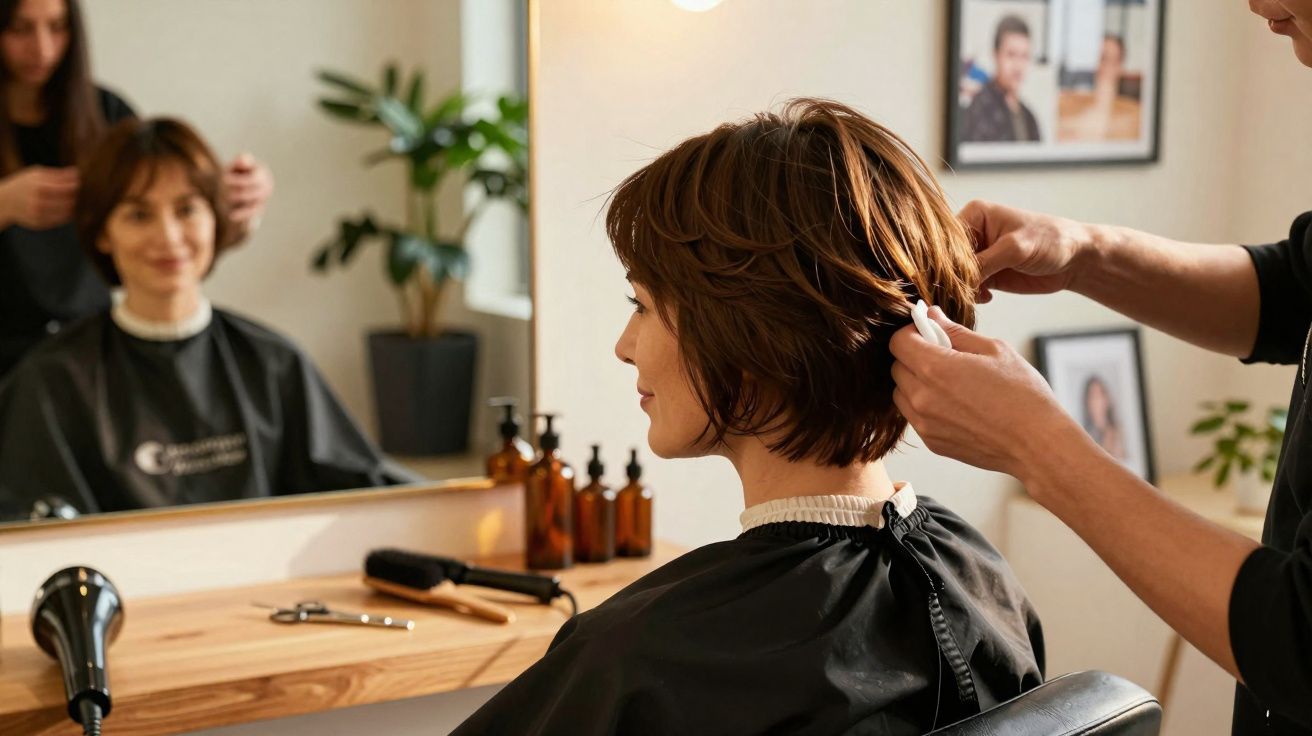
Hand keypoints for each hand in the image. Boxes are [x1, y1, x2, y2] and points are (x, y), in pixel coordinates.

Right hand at [0, 166, 78, 229]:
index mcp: (39, 186)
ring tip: (68, 200)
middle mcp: (38, 201)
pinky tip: (61, 209)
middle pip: (68, 200)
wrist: (4, 201)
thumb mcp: (36, 174)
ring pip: (67, 212)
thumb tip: (77, 172)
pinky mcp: (39, 223)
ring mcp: (38, 214)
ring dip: (71, 205)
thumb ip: (57, 174)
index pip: (66, 187)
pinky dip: (65, 214)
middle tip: (73, 192)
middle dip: (74, 195)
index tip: (77, 183)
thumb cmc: (24, 184)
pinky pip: (60, 220)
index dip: (75, 185)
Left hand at [224, 153, 272, 230]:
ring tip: (226, 198)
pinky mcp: (259, 208)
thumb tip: (242, 158)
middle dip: (239, 192)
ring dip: (239, 201)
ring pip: (254, 203)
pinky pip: (252, 213)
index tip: (224, 180)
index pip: (254, 178)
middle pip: (255, 192)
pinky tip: (231, 215)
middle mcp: (266, 185)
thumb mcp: (235, 165)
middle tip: (224, 191)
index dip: (239, 180)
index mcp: (262, 172)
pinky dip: (242, 214)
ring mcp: (264, 197)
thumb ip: (240, 161)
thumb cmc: (236, 173)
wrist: (237, 187)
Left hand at [889, 306, 1081, 479]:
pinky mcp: (932, 442)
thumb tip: (932, 315)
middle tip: (944, 356)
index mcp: (935, 368)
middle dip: (914, 357)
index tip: (929, 333)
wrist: (1037, 444)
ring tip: (950, 383)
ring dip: (916, 383)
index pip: (898, 342)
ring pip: (902, 393)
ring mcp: (924, 423)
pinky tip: (955, 405)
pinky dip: (925, 406)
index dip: (911, 332)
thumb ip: (956, 332)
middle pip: (897, 367)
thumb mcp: (994, 350)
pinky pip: (915, 416)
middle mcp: (922, 397)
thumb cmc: (1022, 395)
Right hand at [959, 200, 1096, 302]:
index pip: (948, 239)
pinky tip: (987, 297)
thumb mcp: (1015, 248)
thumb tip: (957, 279)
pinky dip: (973, 295)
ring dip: (963, 288)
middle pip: (949, 258)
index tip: (950, 277)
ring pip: (957, 275)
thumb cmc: (1050, 240)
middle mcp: (974, 234)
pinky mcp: (987, 274)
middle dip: (953, 276)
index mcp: (975, 215)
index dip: (945, 259)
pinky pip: (969, 287)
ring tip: (978, 294)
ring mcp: (980, 256)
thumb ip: (984, 263)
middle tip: (963, 290)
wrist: (1075, 259)